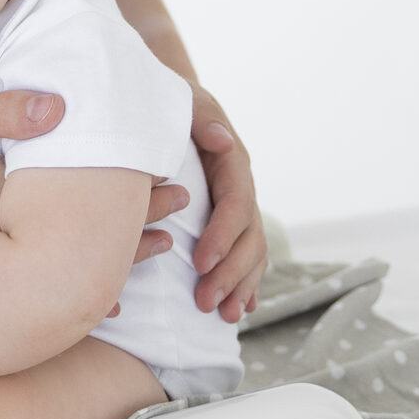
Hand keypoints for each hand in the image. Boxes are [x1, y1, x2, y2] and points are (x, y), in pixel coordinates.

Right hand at [0, 87, 184, 275]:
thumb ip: (6, 111)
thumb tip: (61, 105)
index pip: (78, 207)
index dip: (130, 201)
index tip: (173, 191)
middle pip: (70, 245)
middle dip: (126, 239)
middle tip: (175, 233)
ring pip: (42, 271)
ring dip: (90, 261)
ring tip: (139, 263)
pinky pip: (7, 279)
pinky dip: (44, 278)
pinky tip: (68, 285)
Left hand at [189, 95, 266, 322]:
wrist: (166, 107)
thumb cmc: (167, 105)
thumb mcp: (183, 102)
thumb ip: (200, 117)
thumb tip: (224, 141)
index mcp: (232, 163)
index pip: (236, 204)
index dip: (222, 236)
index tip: (200, 263)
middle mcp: (240, 188)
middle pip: (249, 236)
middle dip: (231, 272)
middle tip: (205, 303)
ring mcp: (237, 207)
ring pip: (251, 252)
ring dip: (241, 285)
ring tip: (225, 316)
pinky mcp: (226, 223)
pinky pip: (244, 256)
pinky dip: (245, 283)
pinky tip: (241, 308)